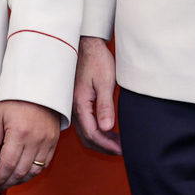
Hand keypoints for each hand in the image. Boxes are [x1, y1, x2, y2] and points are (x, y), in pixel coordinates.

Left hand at [0, 100, 60, 191]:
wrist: (38, 87)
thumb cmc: (14, 99)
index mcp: (19, 133)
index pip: (7, 165)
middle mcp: (35, 140)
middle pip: (21, 172)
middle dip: (7, 183)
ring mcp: (47, 141)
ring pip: (34, 171)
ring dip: (20, 180)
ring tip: (9, 182)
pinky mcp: (53, 141)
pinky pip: (44, 164)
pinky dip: (33, 172)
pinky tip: (23, 173)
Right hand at [72, 37, 121, 153]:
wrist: (86, 45)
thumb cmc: (96, 60)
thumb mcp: (104, 82)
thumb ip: (105, 106)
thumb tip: (107, 128)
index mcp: (80, 104)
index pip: (93, 133)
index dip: (107, 145)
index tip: (122, 150)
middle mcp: (74, 108)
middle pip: (88, 137)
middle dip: (104, 147)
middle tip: (122, 150)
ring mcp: (73, 106)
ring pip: (85, 131)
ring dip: (101, 140)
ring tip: (117, 143)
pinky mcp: (76, 102)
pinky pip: (85, 123)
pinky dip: (96, 131)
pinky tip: (107, 130)